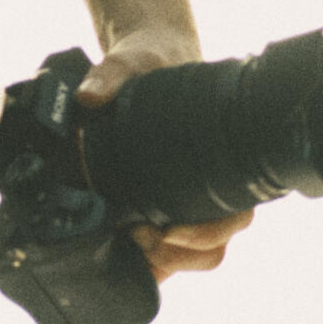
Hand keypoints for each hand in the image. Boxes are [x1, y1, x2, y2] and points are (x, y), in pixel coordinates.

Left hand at [74, 22, 254, 284]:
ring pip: (188, 258)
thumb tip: (89, 95)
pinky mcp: (155, 212)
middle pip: (212, 250)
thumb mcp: (132, 62)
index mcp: (218, 166)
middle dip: (176, 254)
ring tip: (126, 236)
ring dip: (160, 260)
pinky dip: (142, 261)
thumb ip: (110, 75)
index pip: (233, 220)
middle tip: (137, 233)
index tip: (169, 228)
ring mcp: (182, 206)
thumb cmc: (152, 66)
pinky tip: (115, 244)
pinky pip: (159, 253)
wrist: (142, 66)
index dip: (207, 235)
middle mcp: (206, 192)